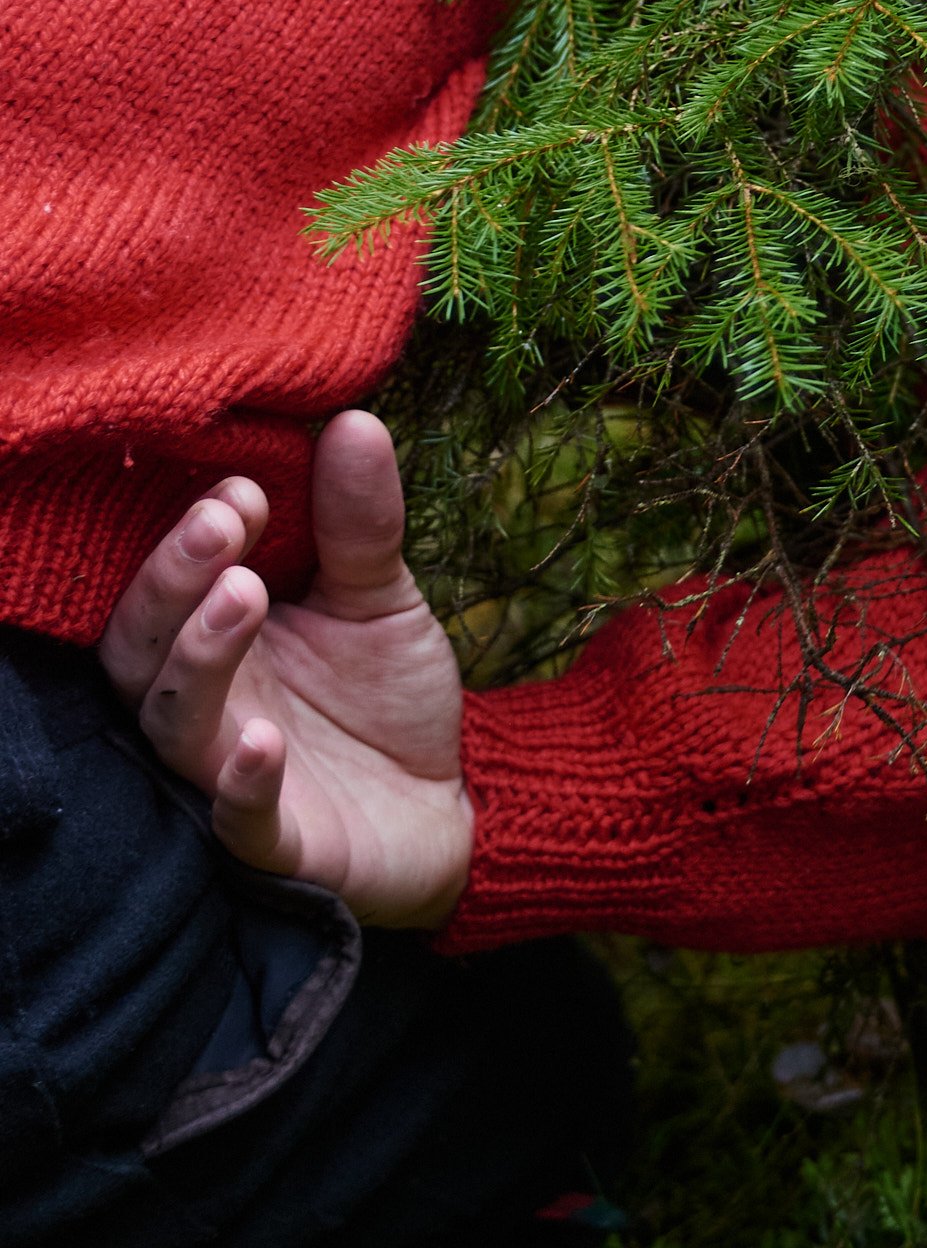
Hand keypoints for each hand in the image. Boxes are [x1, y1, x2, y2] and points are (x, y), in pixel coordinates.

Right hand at [99, 412, 471, 928]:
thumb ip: (360, 522)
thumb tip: (357, 421)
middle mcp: (204, 702)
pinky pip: (238, 820)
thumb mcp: (383, 596)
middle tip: (223, 523)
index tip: (247, 485)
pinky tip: (259, 742)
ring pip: (175, 721)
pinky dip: (241, 782)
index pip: (168, 581)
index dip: (194, 532)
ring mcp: (229, 773)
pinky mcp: (275, 842)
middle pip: (142, 646)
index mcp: (214, 635)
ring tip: (243, 594)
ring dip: (200, 657)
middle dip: (173, 579)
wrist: (447, 802)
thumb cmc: (386, 695)